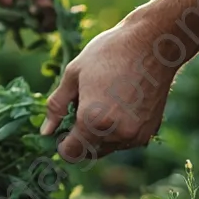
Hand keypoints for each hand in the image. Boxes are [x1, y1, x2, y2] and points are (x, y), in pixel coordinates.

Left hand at [40, 16, 175, 163]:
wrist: (152, 44)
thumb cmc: (108, 54)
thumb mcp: (73, 74)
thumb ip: (57, 106)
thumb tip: (46, 131)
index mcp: (92, 121)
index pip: (71, 153)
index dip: (62, 144)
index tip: (63, 129)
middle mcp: (116, 134)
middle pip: (89, 152)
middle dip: (81, 137)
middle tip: (82, 108)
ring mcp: (135, 134)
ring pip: (108, 148)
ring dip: (100, 135)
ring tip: (103, 102)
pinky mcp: (150, 130)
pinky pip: (126, 141)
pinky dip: (118, 131)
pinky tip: (120, 104)